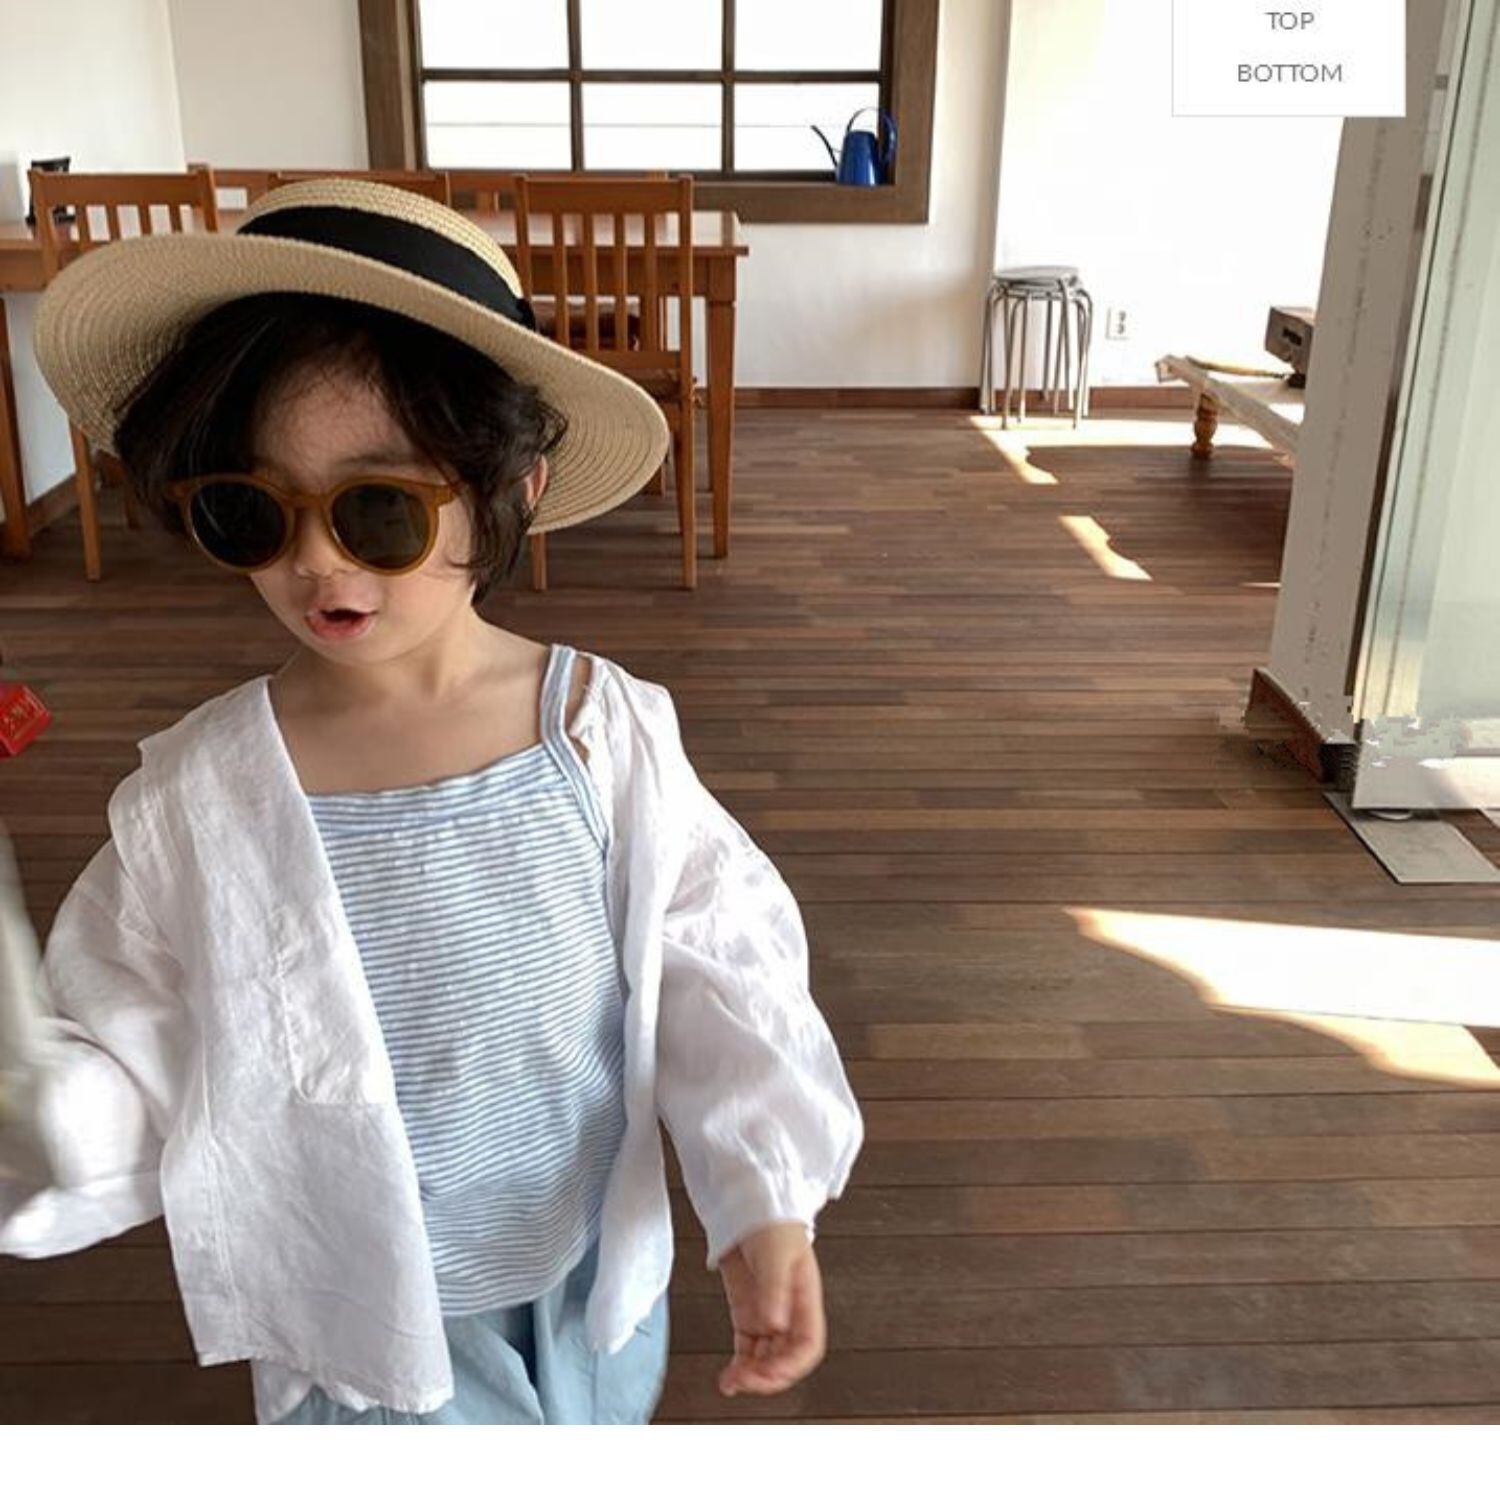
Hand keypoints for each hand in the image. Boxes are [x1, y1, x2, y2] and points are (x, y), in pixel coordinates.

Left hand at [715, 1219, 825, 1397]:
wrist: (746, 1203)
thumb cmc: (771, 1221)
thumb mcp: (774, 1255)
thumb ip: (773, 1290)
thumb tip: (773, 1324)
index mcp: (805, 1298)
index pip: (808, 1345)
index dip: (792, 1365)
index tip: (769, 1373)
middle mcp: (789, 1310)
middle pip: (786, 1358)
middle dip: (768, 1375)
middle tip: (746, 1381)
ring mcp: (767, 1312)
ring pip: (766, 1358)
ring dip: (752, 1375)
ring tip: (733, 1382)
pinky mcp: (747, 1311)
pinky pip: (748, 1348)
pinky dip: (740, 1365)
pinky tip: (730, 1375)